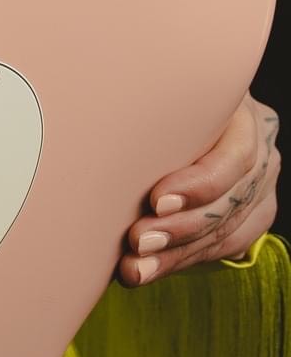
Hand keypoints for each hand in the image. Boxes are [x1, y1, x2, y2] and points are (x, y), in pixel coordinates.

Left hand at [120, 94, 279, 286]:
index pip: (234, 156)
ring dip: (176, 254)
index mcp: (241, 109)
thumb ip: (143, 105)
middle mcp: (261, 145)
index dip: (199, 185)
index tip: (155, 201)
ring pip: (227, 230)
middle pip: (230, 199)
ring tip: (135, 268)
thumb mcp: (153, 86)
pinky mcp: (254, 212)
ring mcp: (262, 181)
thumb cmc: (150, 91)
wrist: (171, 101)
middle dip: (180, 228)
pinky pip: (225, 245)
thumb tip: (94, 121)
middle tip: (137, 241)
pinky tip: (150, 269)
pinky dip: (184, 259)